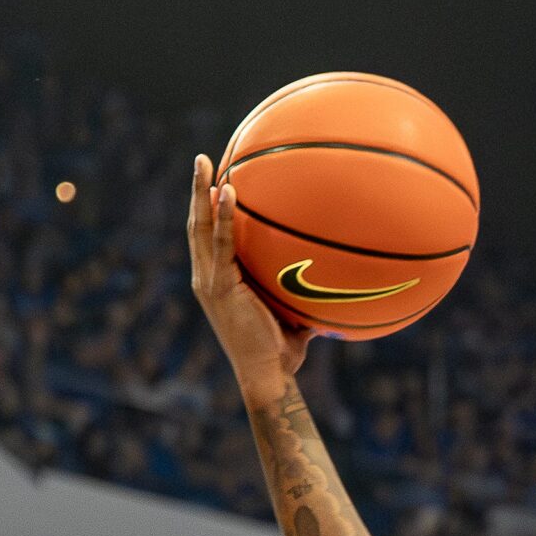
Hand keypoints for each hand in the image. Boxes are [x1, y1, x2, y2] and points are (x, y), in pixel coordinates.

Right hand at [186, 154, 310, 404]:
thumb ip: (304, 293)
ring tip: (203, 162)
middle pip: (196, 224)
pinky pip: (221, 244)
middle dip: (197, 190)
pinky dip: (223, 217)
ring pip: (199, 227)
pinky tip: (228, 191)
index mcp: (218, 280)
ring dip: (200, 192)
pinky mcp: (216, 286)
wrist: (269, 376)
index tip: (215, 180)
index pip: (209, 237)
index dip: (208, 209)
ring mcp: (208, 280)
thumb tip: (339, 280)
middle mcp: (206, 276)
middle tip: (201, 159)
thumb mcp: (294, 312)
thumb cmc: (284, 350)